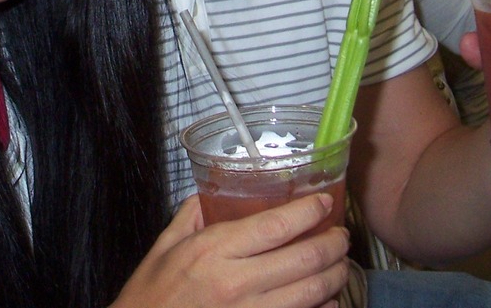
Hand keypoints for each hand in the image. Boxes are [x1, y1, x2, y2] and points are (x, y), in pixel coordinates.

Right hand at [110, 194, 350, 307]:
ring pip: (311, 293)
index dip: (309, 211)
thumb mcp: (163, 248)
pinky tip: (327, 300)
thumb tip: (213, 193)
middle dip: (333, 244)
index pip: (276, 225)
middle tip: (341, 236)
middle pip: (304, 258)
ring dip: (334, 276)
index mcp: (213, 250)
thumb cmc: (149, 298)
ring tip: (340, 264)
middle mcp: (235, 282)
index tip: (324, 203)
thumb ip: (191, 215)